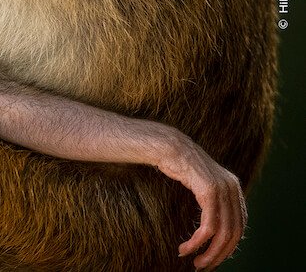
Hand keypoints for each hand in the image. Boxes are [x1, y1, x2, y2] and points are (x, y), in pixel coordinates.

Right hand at [157, 134, 246, 269]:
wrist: (167, 146)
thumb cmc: (177, 165)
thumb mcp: (200, 183)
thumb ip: (211, 199)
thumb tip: (211, 224)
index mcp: (234, 187)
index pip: (239, 225)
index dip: (228, 246)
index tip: (213, 256)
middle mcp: (233, 188)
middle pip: (234, 233)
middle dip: (219, 254)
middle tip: (203, 265)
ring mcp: (223, 189)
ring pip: (222, 233)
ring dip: (208, 252)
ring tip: (194, 261)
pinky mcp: (210, 191)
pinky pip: (208, 226)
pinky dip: (198, 241)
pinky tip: (186, 247)